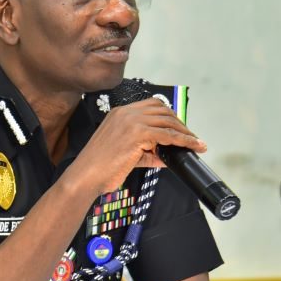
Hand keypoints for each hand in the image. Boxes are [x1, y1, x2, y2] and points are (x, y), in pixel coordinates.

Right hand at [73, 97, 207, 194]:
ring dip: (184, 132)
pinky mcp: (138, 134)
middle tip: (190, 137)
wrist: (85, 176)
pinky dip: (184, 140)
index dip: (168, 115)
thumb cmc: (99, 167)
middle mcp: (125, 113)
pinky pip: (169, 135)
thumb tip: (166, 155)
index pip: (151, 105)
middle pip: (162, 110)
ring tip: (195, 143)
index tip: (178, 127)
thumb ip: (146, 150)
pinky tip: (192, 146)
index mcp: (119, 113)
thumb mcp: (124, 153)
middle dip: (179, 123)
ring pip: (168, 121)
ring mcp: (131, 122)